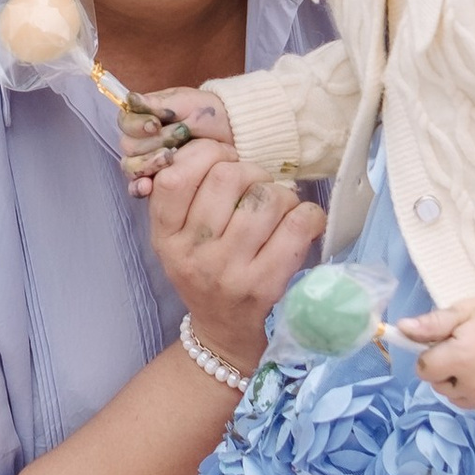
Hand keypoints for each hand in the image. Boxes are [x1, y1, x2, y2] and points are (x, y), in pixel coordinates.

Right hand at [118, 84, 231, 184]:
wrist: (232, 134)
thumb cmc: (208, 114)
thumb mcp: (186, 103)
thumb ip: (158, 104)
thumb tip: (132, 99)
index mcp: (144, 116)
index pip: (125, 122)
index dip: (138, 125)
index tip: (156, 124)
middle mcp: (142, 140)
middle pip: (128, 146)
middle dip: (153, 142)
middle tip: (179, 136)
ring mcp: (148, 161)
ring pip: (131, 166)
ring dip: (148, 162)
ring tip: (170, 158)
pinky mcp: (158, 180)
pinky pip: (138, 187)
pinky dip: (139, 187)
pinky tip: (147, 187)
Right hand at [144, 135, 317, 378]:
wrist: (224, 333)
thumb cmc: (204, 271)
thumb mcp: (176, 238)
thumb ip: (185, 193)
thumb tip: (216, 141)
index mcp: (165, 236)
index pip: (176, 175)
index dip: (207, 154)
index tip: (224, 161)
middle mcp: (193, 253)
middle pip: (229, 177)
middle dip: (252, 171)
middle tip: (257, 186)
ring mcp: (230, 271)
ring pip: (267, 196)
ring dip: (281, 194)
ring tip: (278, 208)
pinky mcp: (267, 284)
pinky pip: (299, 224)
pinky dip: (308, 213)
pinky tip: (302, 221)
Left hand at [399, 294, 474, 422]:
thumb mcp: (463, 312)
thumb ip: (431, 324)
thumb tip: (401, 329)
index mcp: (460, 359)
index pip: (424, 369)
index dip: (432, 356)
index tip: (447, 345)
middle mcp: (473, 385)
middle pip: (439, 385)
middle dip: (446, 370)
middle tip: (468, 351)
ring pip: (456, 398)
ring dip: (462, 385)